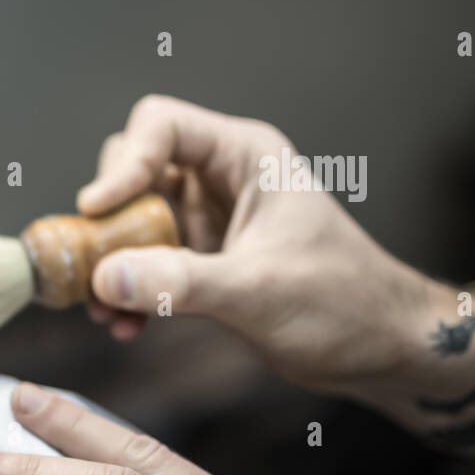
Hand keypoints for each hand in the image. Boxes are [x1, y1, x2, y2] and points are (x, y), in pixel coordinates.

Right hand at [77, 95, 454, 399]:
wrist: (378, 348)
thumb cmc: (344, 302)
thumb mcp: (258, 289)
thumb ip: (180, 281)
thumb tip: (105, 277)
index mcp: (245, 157)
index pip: (160, 126)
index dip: (123, 163)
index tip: (97, 211)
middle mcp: (220, 179)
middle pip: (133, 170)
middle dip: (108, 219)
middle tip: (95, 263)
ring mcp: (208, 221)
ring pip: (132, 221)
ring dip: (111, 263)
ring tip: (103, 309)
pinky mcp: (201, 262)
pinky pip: (145, 264)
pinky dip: (129, 291)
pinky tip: (126, 326)